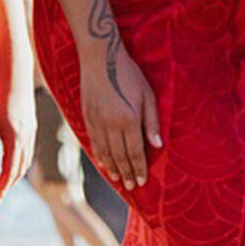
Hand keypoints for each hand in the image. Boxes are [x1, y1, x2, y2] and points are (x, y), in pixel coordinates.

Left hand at [0, 77, 33, 206]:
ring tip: (3, 185)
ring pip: (26, 159)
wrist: (15, 68)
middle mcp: (26, 134)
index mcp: (14, 135)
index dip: (2, 188)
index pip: (9, 170)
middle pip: (20, 168)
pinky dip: (20, 161)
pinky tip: (10, 163)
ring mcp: (31, 128)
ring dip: (15, 175)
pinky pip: (28, 149)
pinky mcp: (32, 123)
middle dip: (8, 185)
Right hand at [77, 30, 161, 191]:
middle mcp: (110, 124)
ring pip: (104, 152)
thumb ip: (152, 122)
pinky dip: (99, 156)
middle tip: (131, 187)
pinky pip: (93, 142)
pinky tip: (104, 163)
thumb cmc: (129, 74)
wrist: (100, 58)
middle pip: (119, 156)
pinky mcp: (86, 117)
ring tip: (118, 180)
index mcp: (128, 119)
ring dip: (112, 168)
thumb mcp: (147, 95)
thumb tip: (158, 145)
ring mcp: (96, 122)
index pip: (134, 152)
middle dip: (126, 173)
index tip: (142, 181)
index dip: (139, 168)